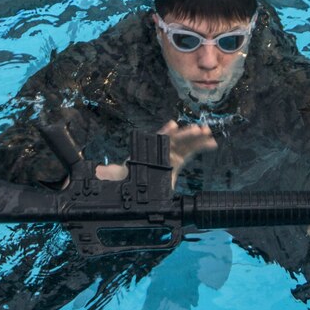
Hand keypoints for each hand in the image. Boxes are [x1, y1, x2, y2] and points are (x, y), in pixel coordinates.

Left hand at [94, 120, 217, 188]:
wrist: (134, 183)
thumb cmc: (127, 177)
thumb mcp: (118, 176)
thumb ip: (110, 174)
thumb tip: (97, 171)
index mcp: (149, 152)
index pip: (157, 140)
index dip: (164, 133)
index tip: (171, 126)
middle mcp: (161, 150)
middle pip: (176, 140)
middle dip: (187, 134)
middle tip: (199, 129)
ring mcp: (171, 154)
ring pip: (186, 143)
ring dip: (197, 137)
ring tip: (208, 132)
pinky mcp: (179, 160)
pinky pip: (192, 151)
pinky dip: (201, 146)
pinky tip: (212, 143)